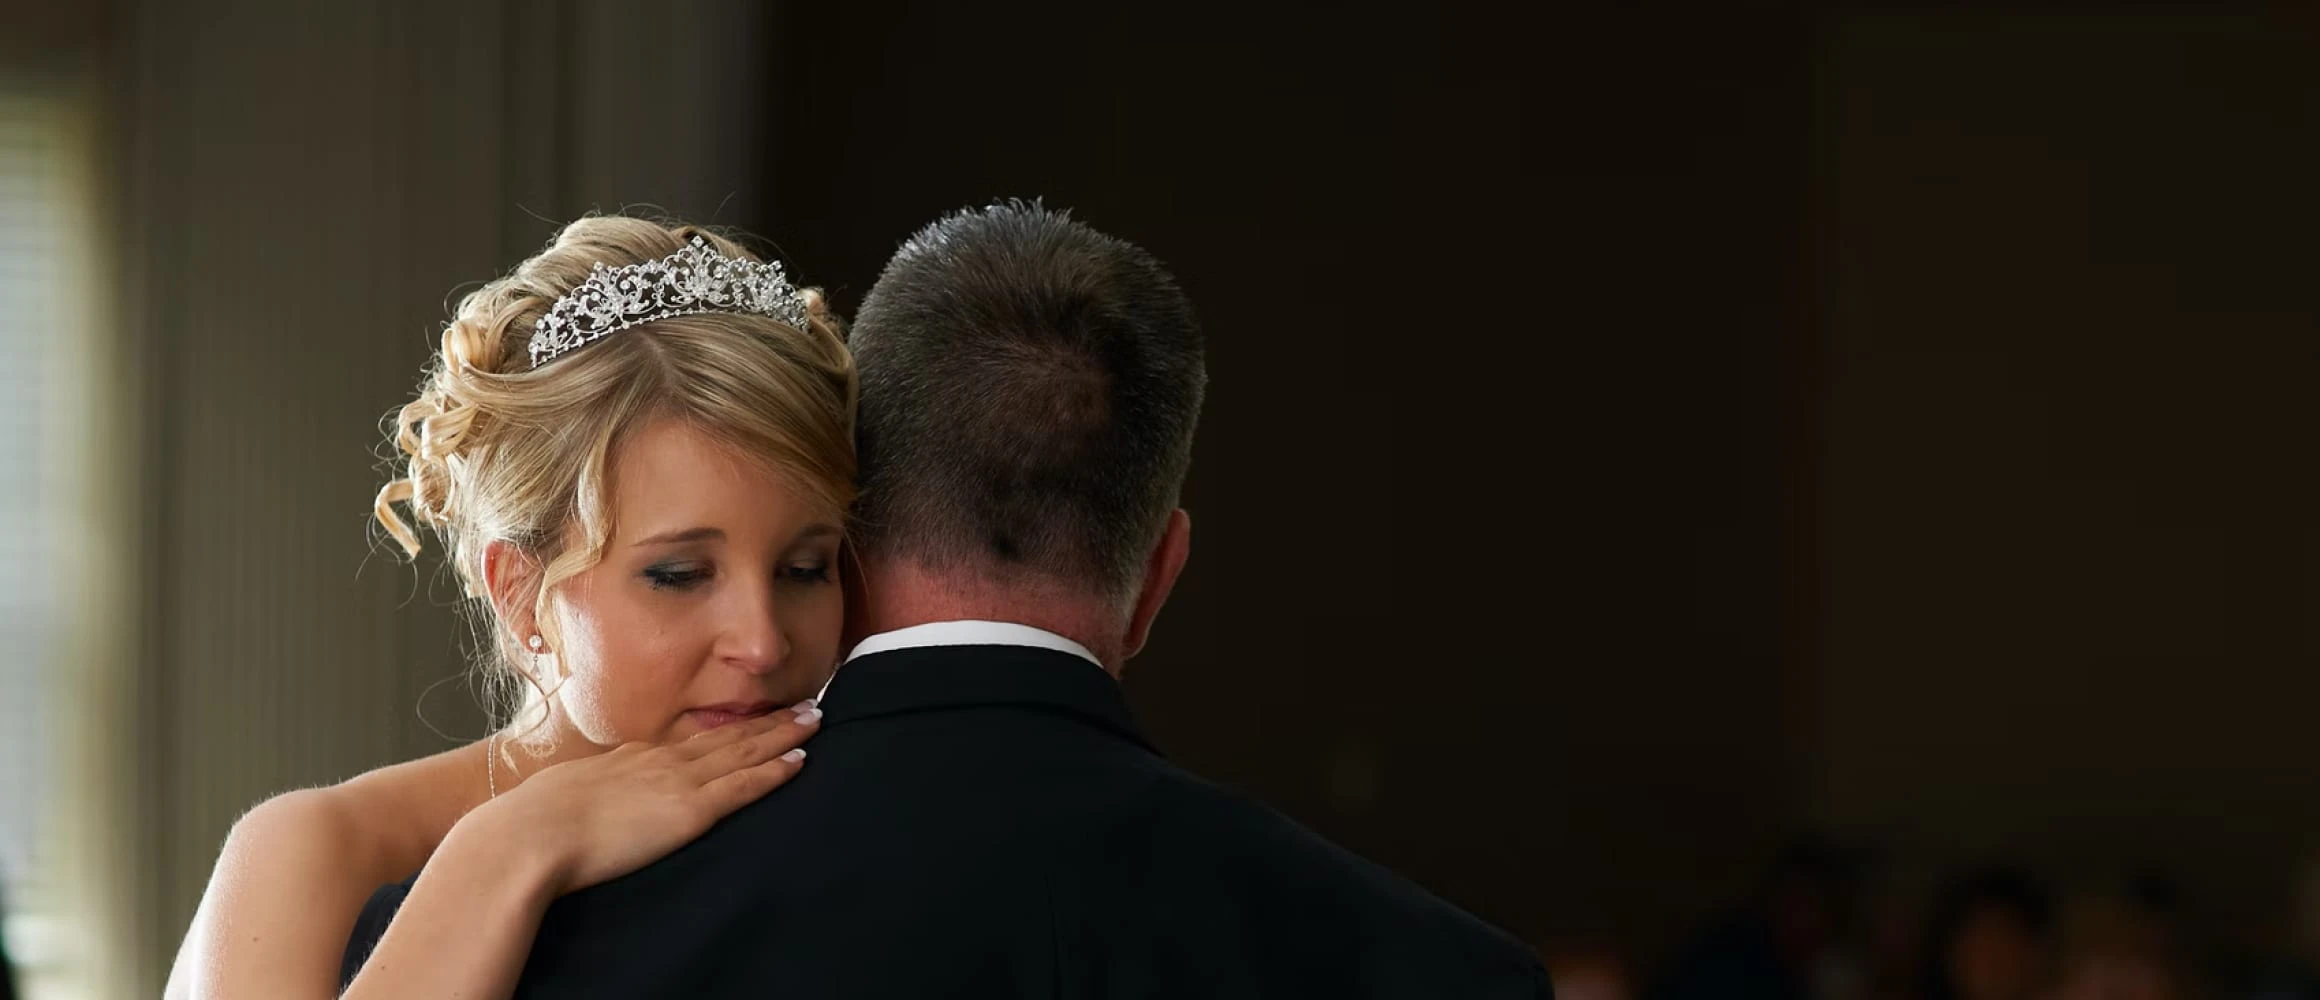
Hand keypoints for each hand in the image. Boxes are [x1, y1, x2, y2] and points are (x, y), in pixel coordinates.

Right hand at [471, 703, 821, 893]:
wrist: (529, 836)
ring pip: (744, 751)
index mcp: (630, 761)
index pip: (690, 743)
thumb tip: (577, 812)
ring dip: (783, 735)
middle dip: (768, 722)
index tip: (750, 721)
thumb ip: (582, 801)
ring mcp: (678, 782)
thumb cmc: (532, 826)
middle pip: (726, 736)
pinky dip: (775, 771)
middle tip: (805, 705)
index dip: (725, 730)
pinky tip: (801, 761)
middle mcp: (660, 762)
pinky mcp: (691, 811)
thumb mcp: (560, 800)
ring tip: (814, 719)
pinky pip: (744, 786)